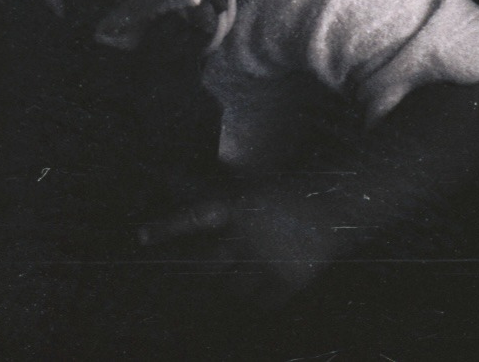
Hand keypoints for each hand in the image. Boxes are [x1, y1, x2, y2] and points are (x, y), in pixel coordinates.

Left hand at [136, 183, 340, 308]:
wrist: (338, 203)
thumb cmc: (284, 191)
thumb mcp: (246, 184)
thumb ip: (208, 188)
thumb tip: (164, 175)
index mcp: (237, 204)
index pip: (193, 216)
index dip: (166, 227)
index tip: (140, 237)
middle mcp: (249, 232)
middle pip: (207, 263)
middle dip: (195, 272)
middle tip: (187, 277)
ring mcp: (269, 258)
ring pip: (232, 287)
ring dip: (229, 286)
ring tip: (237, 277)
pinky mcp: (291, 279)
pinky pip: (262, 303)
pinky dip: (256, 302)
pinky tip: (257, 293)